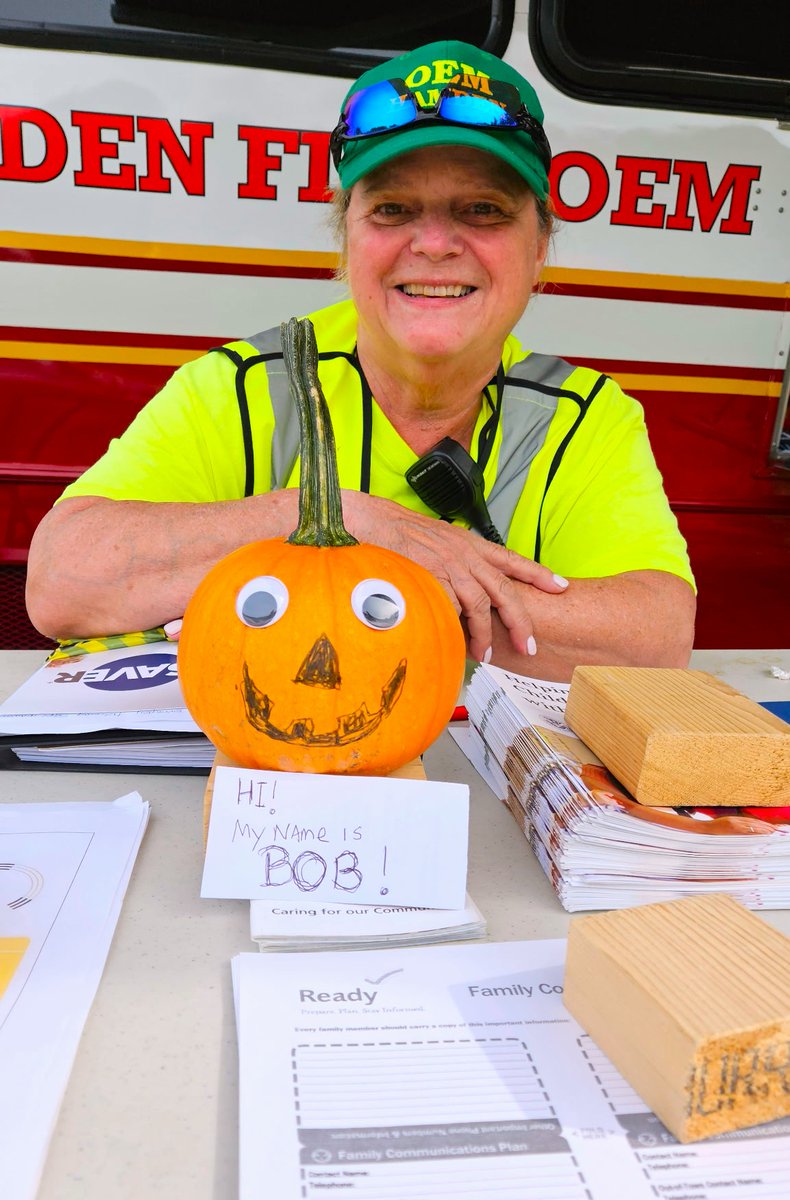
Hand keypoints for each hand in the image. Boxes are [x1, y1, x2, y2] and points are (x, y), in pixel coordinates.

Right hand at [340, 491, 567, 662]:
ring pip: (480, 606)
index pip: (511, 559)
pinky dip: (456, 628)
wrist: (369, 521)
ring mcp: (449, 565)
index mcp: (468, 543)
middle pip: (504, 590)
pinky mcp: (431, 578)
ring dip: (485, 634)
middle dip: (521, 621)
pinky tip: (456, 641)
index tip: (560, 586)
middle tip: (530, 645)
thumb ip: (454, 560)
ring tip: (486, 655)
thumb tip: (462, 587)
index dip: (538, 573)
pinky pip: (452, 609)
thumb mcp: (436, 540)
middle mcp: (464, 553)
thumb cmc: (396, 534)